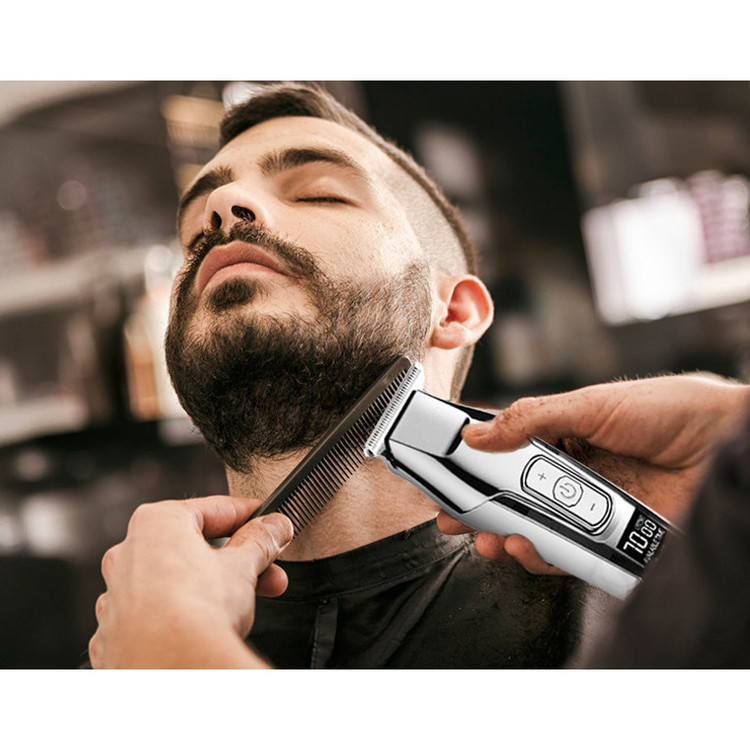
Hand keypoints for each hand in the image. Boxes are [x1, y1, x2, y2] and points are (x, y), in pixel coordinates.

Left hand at [89, 495, 292, 668]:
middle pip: (194, 546)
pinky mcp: (116, 633)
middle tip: (268, 567)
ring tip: (248, 600)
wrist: (171, 670)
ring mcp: (117, 595)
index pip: (213, 509)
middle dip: (238, 559)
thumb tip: (274, 527)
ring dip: (212, 586)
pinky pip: (155, 613)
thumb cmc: (196, 611)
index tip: (266, 522)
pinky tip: (206, 625)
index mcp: (156, 523)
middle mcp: (128, 553)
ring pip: (174, 579)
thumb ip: (261, 540)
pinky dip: (181, 614)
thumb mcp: (243, 565)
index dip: (247, 515)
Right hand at [438, 374, 749, 574]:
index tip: (442, 474)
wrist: (730, 444)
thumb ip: (532, 419)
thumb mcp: (593, 404)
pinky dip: (537, 554)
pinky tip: (520, 543)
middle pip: (511, 496)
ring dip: (500, 535)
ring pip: (532, 529)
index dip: (471, 464)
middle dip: (475, 509)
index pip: (504, 451)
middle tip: (447, 517)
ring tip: (481, 535)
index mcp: (562, 435)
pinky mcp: (609, 540)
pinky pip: (565, 554)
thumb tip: (477, 434)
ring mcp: (588, 509)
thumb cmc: (671, 411)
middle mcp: (571, 475)